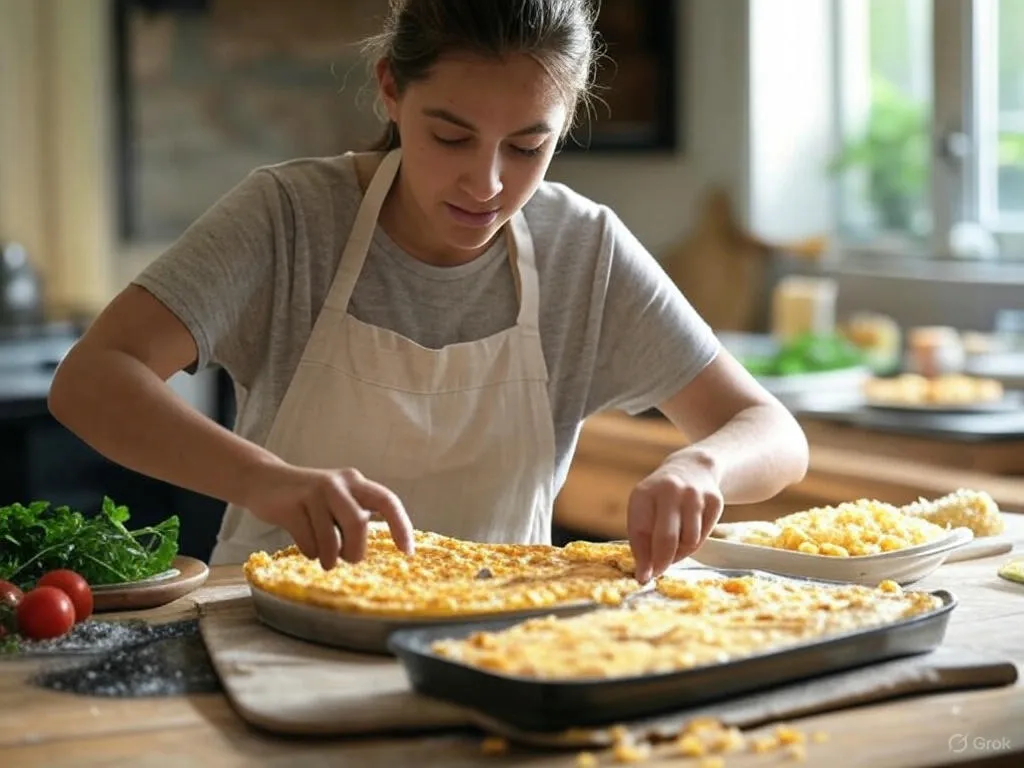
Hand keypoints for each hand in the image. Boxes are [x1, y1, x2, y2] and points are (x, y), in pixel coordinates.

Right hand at [243, 463, 414, 570]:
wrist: (265, 480)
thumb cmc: (309, 500)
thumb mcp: (338, 501)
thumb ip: (355, 518)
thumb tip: (369, 551)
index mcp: (355, 482)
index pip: (387, 501)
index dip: (400, 526)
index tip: (407, 552)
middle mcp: (338, 484)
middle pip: (358, 524)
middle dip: (355, 551)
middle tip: (349, 560)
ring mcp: (313, 492)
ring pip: (331, 539)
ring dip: (330, 558)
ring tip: (326, 560)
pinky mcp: (291, 505)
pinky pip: (308, 542)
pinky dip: (310, 553)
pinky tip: (306, 546)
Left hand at [626, 452, 723, 582]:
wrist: (694, 469)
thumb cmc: (662, 499)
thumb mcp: (645, 509)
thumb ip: (642, 539)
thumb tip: (645, 574)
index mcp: (645, 493)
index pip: (641, 531)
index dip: (642, 558)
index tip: (643, 577)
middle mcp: (669, 490)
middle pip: (666, 539)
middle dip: (661, 562)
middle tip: (659, 572)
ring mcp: (694, 494)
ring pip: (688, 541)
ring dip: (680, 552)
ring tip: (675, 544)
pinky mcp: (715, 500)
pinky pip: (703, 536)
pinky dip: (694, 543)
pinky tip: (689, 532)